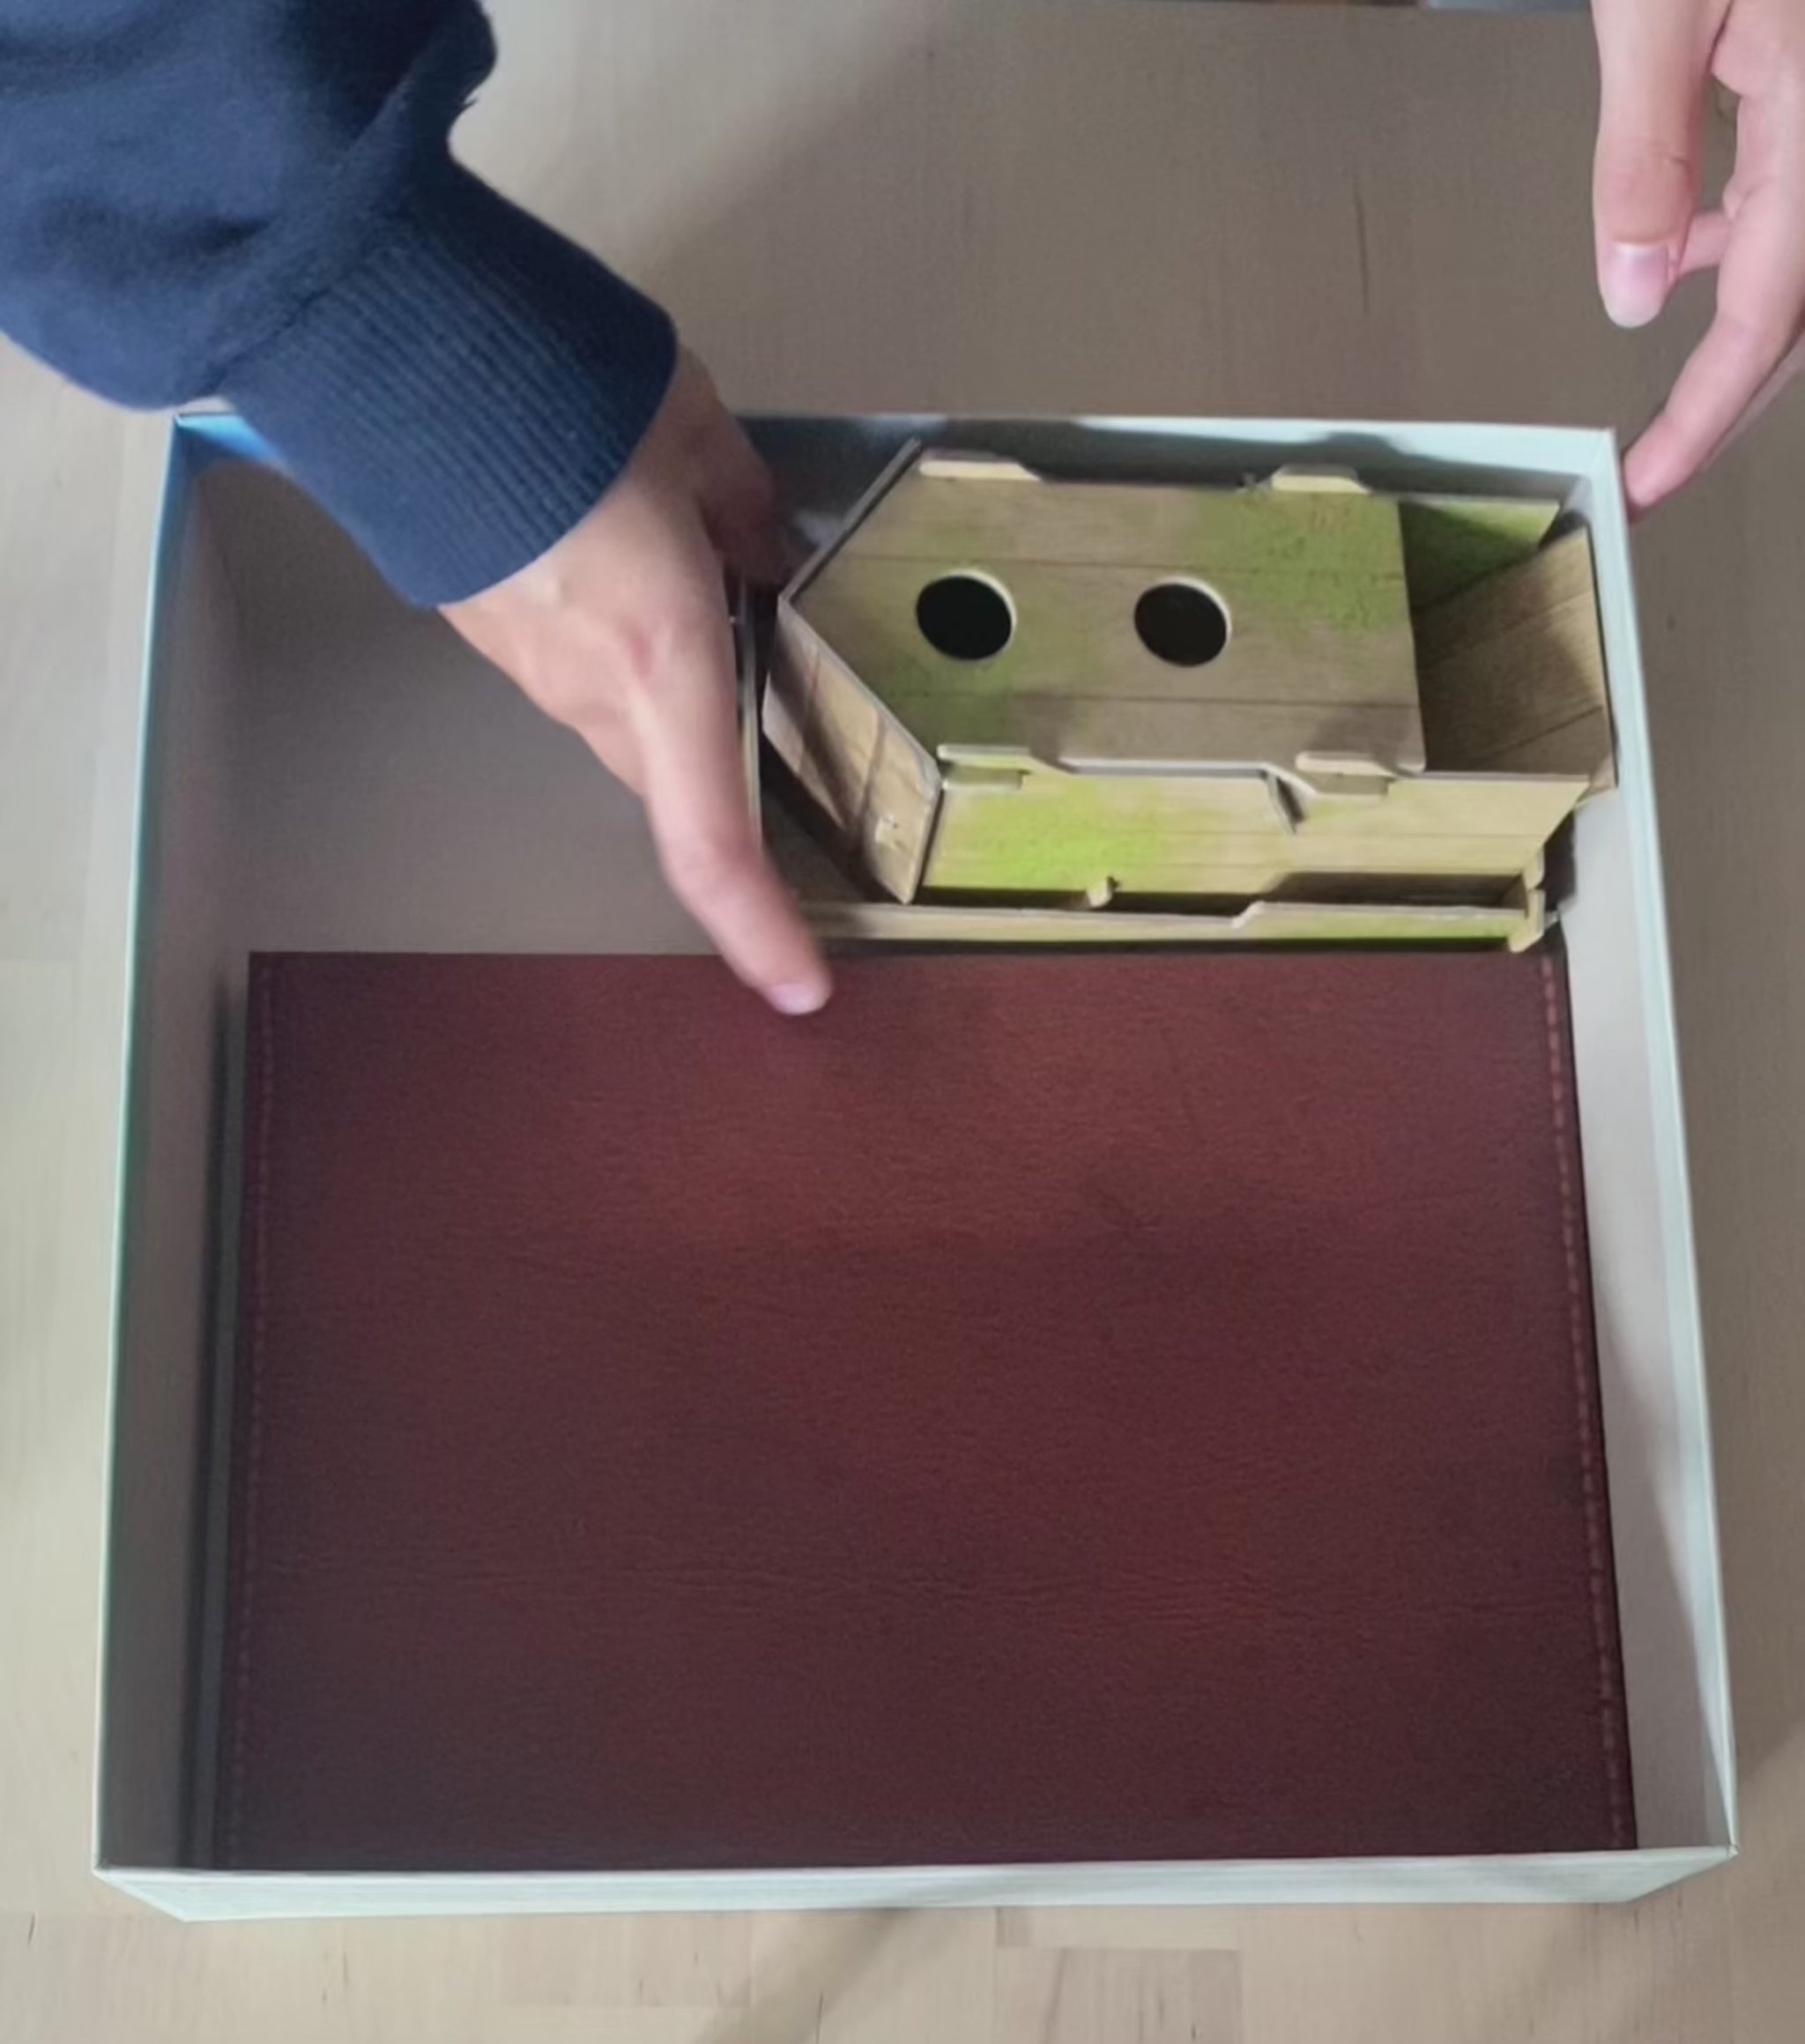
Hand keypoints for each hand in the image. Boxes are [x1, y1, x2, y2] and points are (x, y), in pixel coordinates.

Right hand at [443, 351, 829, 1014]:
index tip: (804, 990)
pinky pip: (578, 672)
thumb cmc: (557, 385)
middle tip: (799, 740)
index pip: (709, 836)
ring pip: (629, 724)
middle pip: (679, 783)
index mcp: (661, 653)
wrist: (393, 348)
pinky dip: (622, 650)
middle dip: (736, 775)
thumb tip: (767, 557)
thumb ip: (746, 509)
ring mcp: (527, 667)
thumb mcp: (695, 433)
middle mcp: (590, 687)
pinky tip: (625, 564)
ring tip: (712, 607)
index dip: (759, 928)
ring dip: (680, 697)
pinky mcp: (488, 631)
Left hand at [1592, 0, 1804, 510]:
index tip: (1651, 479)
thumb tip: (1632, 291)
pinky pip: (1800, 182)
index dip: (1708, 410)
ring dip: (1745, 312)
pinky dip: (1747, 226)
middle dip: (1733, 388)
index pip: (1773, 310)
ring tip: (1673, 376)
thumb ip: (1646, 155)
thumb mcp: (1659, 6)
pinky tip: (1694, 238)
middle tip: (1666, 460)